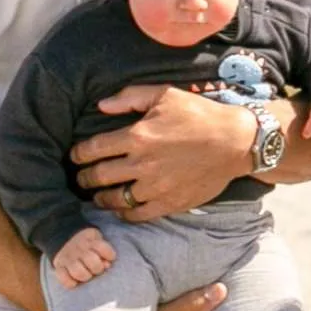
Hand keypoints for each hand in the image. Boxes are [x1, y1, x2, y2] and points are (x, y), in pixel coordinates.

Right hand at [49, 228, 114, 289]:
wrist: (66, 240)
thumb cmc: (89, 247)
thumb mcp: (98, 242)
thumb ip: (105, 253)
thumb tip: (107, 265)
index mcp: (89, 240)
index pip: (101, 247)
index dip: (109, 254)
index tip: (110, 258)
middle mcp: (77, 248)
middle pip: (91, 260)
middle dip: (97, 268)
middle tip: (97, 269)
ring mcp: (67, 258)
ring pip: (78, 272)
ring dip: (85, 276)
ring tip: (87, 275)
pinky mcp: (59, 267)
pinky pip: (64, 278)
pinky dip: (70, 283)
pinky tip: (75, 282)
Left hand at [72, 85, 255, 221]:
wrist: (235, 142)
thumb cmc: (200, 114)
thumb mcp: (165, 95)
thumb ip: (129, 97)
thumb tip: (101, 106)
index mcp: (137, 136)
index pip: (93, 148)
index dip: (78, 154)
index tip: (75, 156)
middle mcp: (142, 163)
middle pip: (99, 176)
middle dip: (84, 178)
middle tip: (81, 178)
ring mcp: (155, 186)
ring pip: (115, 199)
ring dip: (100, 198)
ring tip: (97, 196)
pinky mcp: (169, 203)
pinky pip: (137, 215)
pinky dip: (124, 214)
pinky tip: (121, 209)